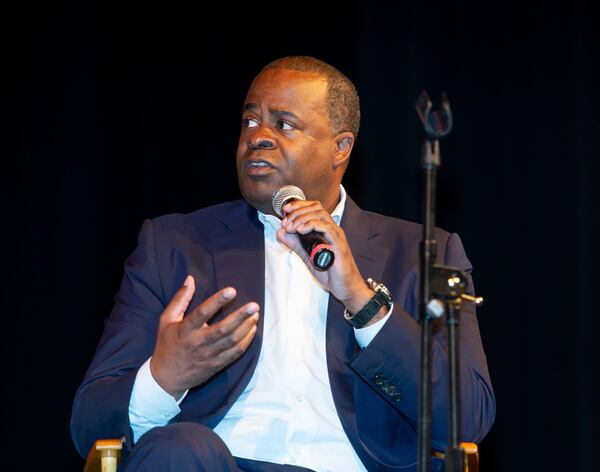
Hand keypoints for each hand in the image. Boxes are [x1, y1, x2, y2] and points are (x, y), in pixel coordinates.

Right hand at [150, 276, 258, 398]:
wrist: (167, 378)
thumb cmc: (167, 344)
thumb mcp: (167, 320)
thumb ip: (180, 299)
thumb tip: (190, 278)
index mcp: (185, 329)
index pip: (202, 313)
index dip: (217, 301)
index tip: (232, 290)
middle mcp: (198, 342)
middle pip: (223, 329)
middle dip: (240, 316)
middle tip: (254, 305)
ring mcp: (208, 355)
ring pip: (232, 341)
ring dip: (246, 327)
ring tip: (255, 315)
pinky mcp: (216, 365)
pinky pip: (235, 353)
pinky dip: (246, 341)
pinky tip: (252, 329)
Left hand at [276, 200, 373, 314]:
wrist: (345, 287)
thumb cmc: (331, 273)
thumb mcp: (307, 256)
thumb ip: (295, 244)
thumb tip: (281, 232)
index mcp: (326, 230)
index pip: (314, 208)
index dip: (299, 205)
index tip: (285, 209)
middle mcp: (333, 229)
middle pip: (316, 208)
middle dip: (297, 211)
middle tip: (286, 222)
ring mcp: (336, 236)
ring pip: (320, 215)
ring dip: (302, 218)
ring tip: (291, 227)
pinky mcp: (339, 245)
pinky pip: (327, 228)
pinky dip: (312, 225)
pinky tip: (301, 230)